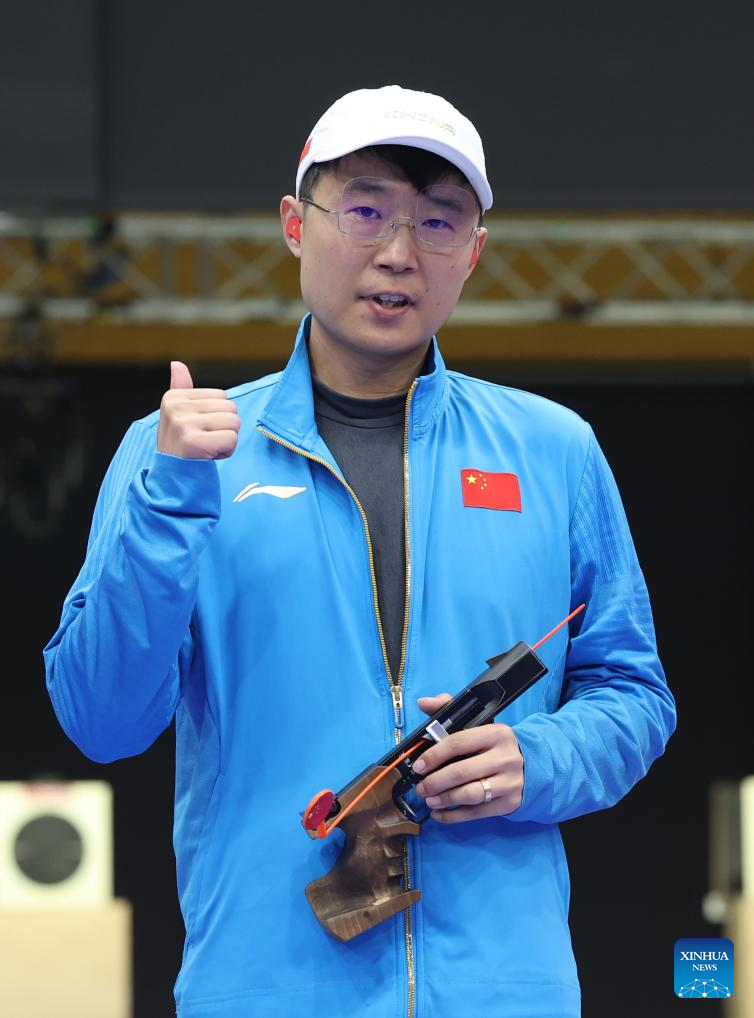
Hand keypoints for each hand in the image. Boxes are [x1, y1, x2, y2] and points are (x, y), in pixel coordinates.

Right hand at [157, 361, 239, 458]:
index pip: (222, 396)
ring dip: (226, 441)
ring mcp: (182, 424)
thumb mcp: (177, 414)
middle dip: (224, 429)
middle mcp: (175, 407)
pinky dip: (226, 452)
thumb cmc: (180, 446)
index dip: (217, 417)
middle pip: (231, 408)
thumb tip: (177, 363)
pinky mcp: (192, 442)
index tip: (199, 430)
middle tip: (205, 442)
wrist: (171, 479)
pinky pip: (231, 439)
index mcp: (173, 396)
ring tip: (206, 449)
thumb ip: (181, 388)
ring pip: (234, 423)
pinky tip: (208, 457)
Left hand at [413, 693, 523, 822]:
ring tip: (429, 800)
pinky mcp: (510, 802)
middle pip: (461, 772)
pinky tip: (440, 814)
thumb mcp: (481, 724)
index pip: (458, 742)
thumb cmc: (498, 745)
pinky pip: (477, 813)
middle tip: (420, 788)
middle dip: (435, 782)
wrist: (535, 765)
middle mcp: (505, 757)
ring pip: (469, 794)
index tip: (419, 766)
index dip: (434, 755)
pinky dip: (454, 816)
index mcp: (496, 733)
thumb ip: (450, 710)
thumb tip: (424, 702)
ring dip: (444, 799)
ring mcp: (509, 782)